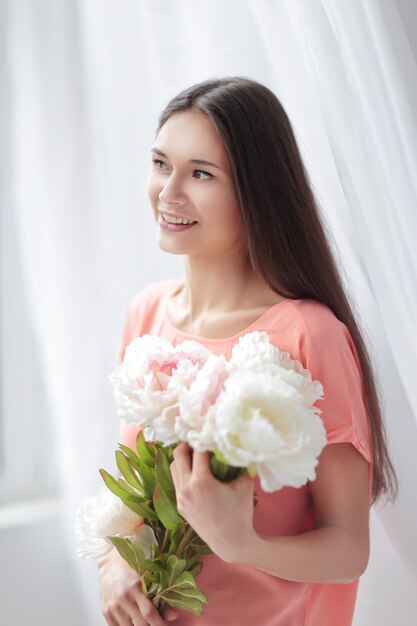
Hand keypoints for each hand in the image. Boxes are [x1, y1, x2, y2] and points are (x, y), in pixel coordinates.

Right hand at [98, 547, 177, 624]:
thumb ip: (160, 597)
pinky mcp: (106, 612)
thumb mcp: (148, 578)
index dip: (159, 623)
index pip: (149, 613)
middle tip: (157, 624)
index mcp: (135, 587)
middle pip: (141, 624)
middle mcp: (122, 598)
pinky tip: (134, 622)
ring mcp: (112, 607)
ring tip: (146, 622)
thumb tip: (174, 616)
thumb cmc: (132, 569)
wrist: (110, 565)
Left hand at [170, 442, 255, 562]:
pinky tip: (195, 470)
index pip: (198, 450)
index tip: (211, 433)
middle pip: (178, 454)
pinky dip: (183, 471)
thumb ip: (237, 464)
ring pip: (174, 467)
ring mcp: (180, 498)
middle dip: (188, 444)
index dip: (205, 439)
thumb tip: (234, 446)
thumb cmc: (241, 513)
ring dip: (183, 458)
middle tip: (199, 440)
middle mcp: (186, 488)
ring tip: (196, 453)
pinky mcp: (180, 506)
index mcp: (201, 482)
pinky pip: (176, 481)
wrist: (232, 543)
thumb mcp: (243, 484)